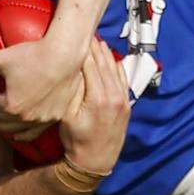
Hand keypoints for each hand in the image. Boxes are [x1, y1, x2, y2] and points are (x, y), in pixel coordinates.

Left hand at [0, 31, 86, 139]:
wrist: (65, 55)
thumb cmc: (33, 55)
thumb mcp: (0, 58)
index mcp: (10, 104)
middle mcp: (25, 116)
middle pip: (0, 117)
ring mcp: (41, 118)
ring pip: (16, 128)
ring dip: (2, 126)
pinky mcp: (55, 116)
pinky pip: (36, 132)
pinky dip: (24, 135)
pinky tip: (17, 136)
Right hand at [59, 40, 129, 174]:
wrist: (95, 161)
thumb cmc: (76, 140)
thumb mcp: (66, 116)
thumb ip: (69, 92)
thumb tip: (69, 70)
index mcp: (98, 98)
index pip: (90, 66)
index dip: (83, 50)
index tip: (77, 38)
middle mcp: (114, 96)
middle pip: (103, 64)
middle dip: (94, 48)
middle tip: (87, 33)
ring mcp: (122, 100)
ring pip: (114, 69)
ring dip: (105, 54)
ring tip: (97, 41)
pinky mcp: (126, 104)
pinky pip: (122, 79)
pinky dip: (116, 66)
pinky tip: (110, 57)